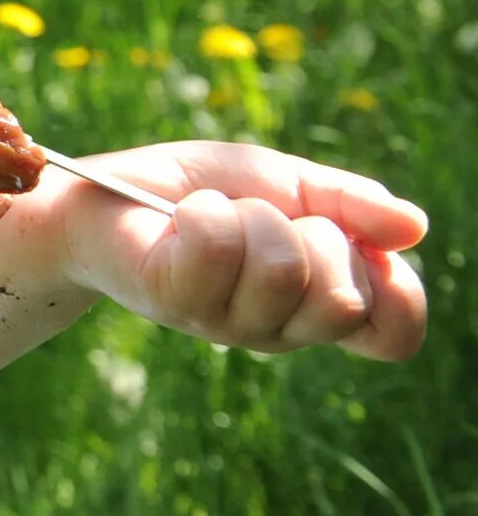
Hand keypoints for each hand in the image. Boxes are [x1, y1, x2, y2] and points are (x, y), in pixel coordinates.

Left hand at [55, 140, 428, 359]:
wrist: (101, 192)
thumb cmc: (195, 190)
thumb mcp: (285, 182)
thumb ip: (350, 203)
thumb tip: (414, 228)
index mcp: (316, 303)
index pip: (395, 334)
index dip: (396, 291)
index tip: (358, 246)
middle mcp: (280, 328)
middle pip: (345, 301)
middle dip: (315, 236)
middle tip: (265, 218)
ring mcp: (227, 324)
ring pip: (284, 270)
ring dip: (253, 217)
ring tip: (216, 214)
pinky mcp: (175, 301)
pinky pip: (221, 246)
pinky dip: (206, 211)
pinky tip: (181, 219)